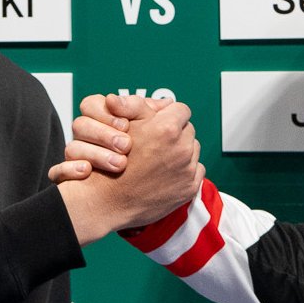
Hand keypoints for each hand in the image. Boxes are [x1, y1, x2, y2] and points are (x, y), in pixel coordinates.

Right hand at [55, 98, 202, 244]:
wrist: (108, 200)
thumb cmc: (112, 162)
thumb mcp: (124, 125)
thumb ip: (142, 106)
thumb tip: (162, 102)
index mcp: (167, 128)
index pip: (181, 110)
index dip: (168, 115)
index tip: (160, 123)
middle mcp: (182, 148)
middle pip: (188, 129)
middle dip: (175, 133)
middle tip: (157, 143)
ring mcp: (187, 169)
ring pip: (193, 149)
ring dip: (181, 151)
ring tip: (159, 159)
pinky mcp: (190, 187)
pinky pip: (196, 170)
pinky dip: (184, 171)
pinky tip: (165, 174)